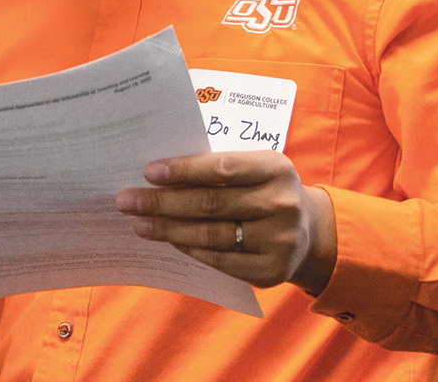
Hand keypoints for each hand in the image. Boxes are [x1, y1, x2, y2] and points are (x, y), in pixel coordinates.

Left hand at [118, 150, 338, 290]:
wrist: (310, 232)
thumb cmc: (265, 190)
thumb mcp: (254, 168)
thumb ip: (216, 167)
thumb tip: (157, 174)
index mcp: (276, 169)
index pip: (221, 168)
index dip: (183, 170)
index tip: (148, 172)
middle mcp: (282, 204)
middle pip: (209, 204)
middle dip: (162, 202)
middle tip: (127, 201)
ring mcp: (279, 240)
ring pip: (210, 235)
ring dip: (168, 229)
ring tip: (139, 223)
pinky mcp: (271, 270)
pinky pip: (219, 260)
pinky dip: (190, 248)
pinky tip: (169, 240)